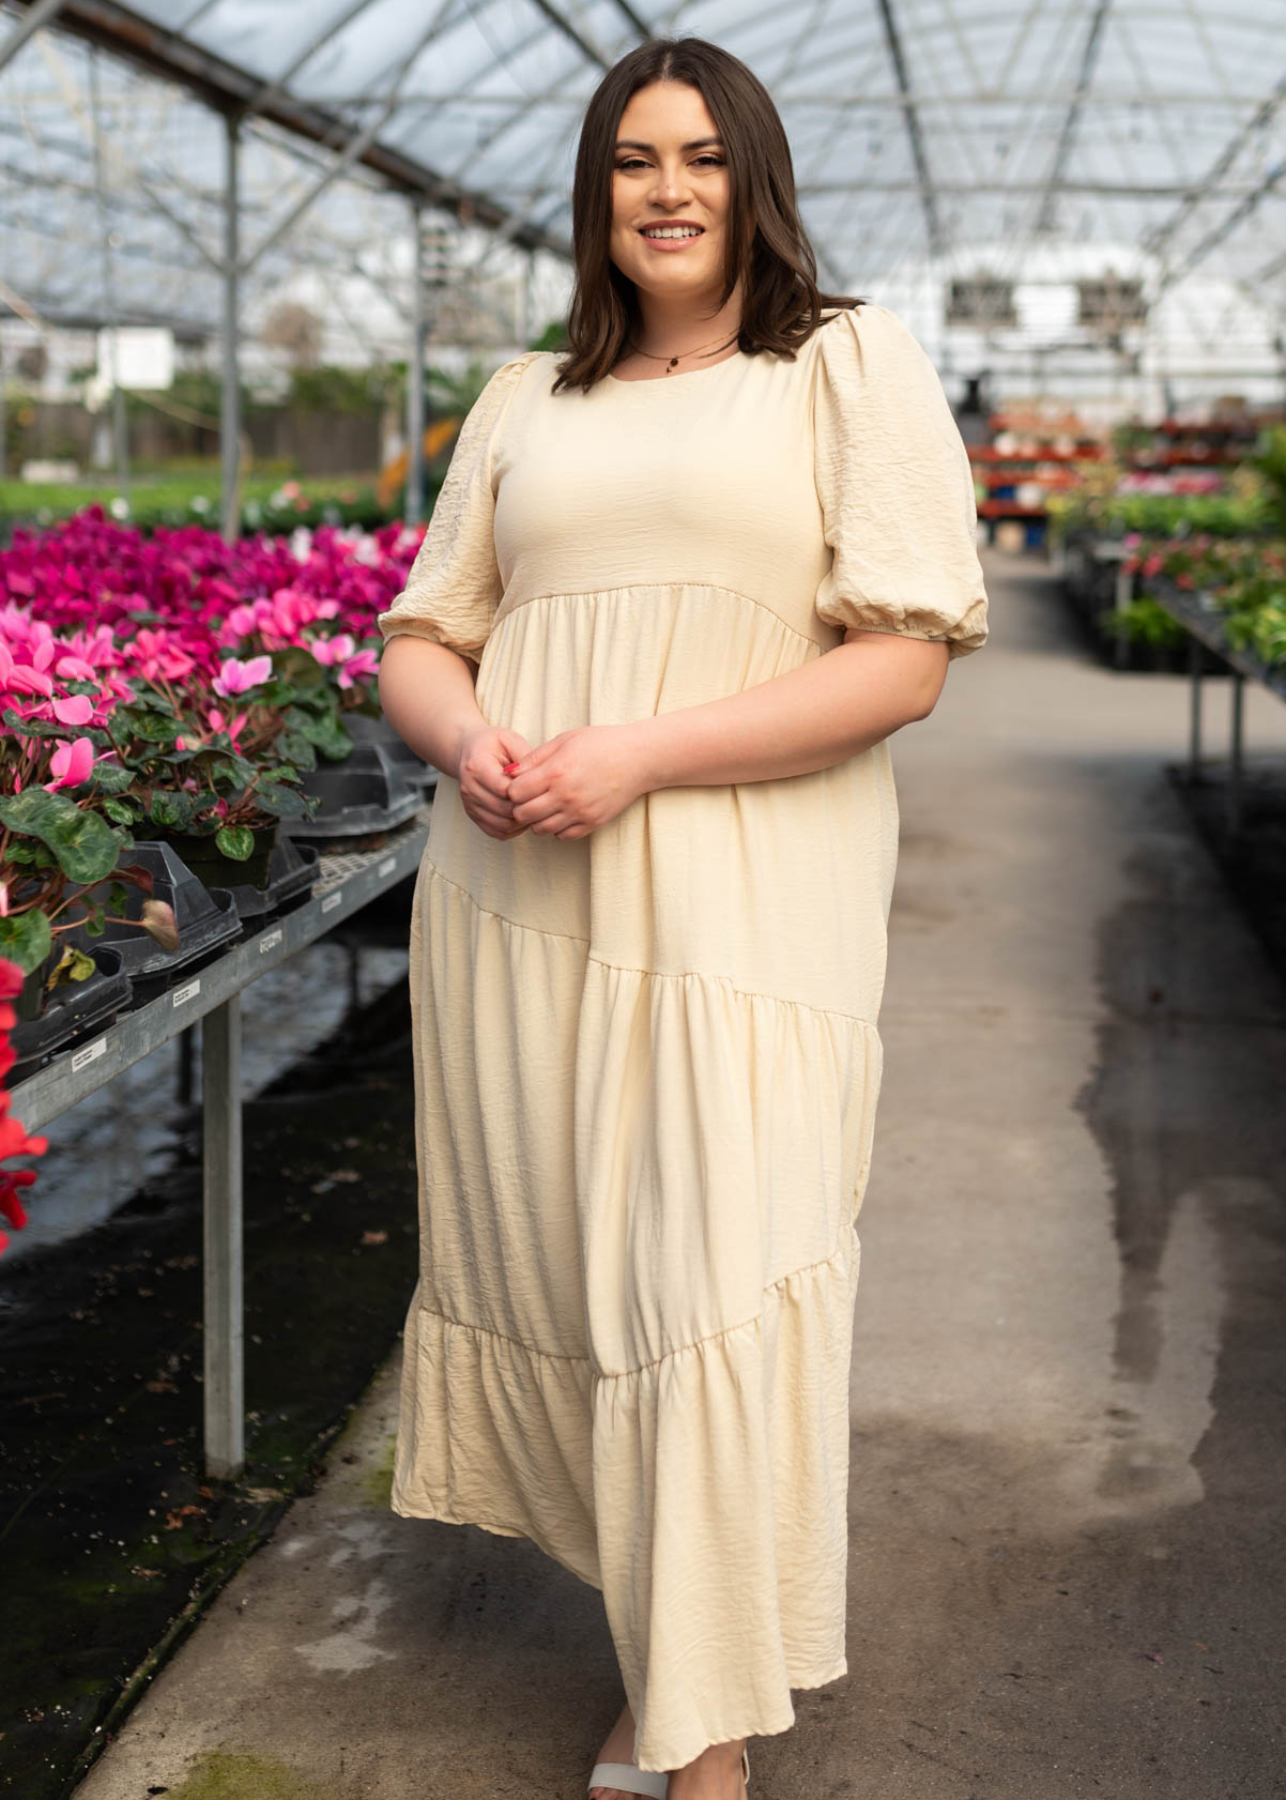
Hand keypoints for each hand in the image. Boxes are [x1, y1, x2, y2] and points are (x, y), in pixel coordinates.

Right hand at [456, 723, 534, 839]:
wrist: (468, 751)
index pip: (505, 789)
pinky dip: (513, 829)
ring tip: (535, 809)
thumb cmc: (492, 744)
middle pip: (504, 810)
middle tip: (543, 802)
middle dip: (527, 808)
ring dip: (522, 821)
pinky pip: (496, 832)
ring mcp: (469, 804)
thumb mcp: (510, 740)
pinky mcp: (473, 816)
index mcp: (477, 766)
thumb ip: (526, 758)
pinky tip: (523, 817)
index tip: (540, 787)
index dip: (526, 792)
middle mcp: (469, 788)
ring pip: (502, 825)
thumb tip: (541, 778)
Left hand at [504, 723, 647, 840]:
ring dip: (536, 819)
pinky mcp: (592, 823)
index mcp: (556, 772)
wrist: (638, 758)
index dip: (512, 788)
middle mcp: (566, 796)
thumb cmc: (601, 744)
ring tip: (544, 805)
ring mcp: (580, 812)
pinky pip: (562, 836)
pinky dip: (556, 828)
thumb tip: (508, 772)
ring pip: (540, 829)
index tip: (520, 783)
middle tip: (528, 797)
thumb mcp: (564, 740)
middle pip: (523, 814)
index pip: (515, 793)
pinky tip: (561, 813)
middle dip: (520, 806)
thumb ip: (534, 758)